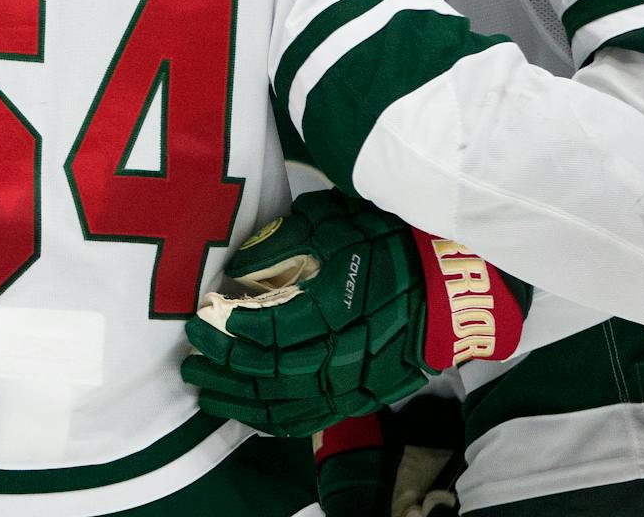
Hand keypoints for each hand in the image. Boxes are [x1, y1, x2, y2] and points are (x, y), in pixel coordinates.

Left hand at [180, 191, 525, 435]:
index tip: (205, 316)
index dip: (236, 329)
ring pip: (287, 405)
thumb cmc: (390, 241)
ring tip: (204, 389)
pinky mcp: (362, 398)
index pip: (277, 330)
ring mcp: (357, 383)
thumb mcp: (337, 222)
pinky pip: (309, 420)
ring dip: (240, 400)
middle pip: (274, 372)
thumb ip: (285, 241)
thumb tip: (237, 269)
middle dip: (227, 367)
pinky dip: (271, 420)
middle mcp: (349, 352)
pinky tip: (244, 412)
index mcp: (343, 306)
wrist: (452, 285)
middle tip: (191, 356)